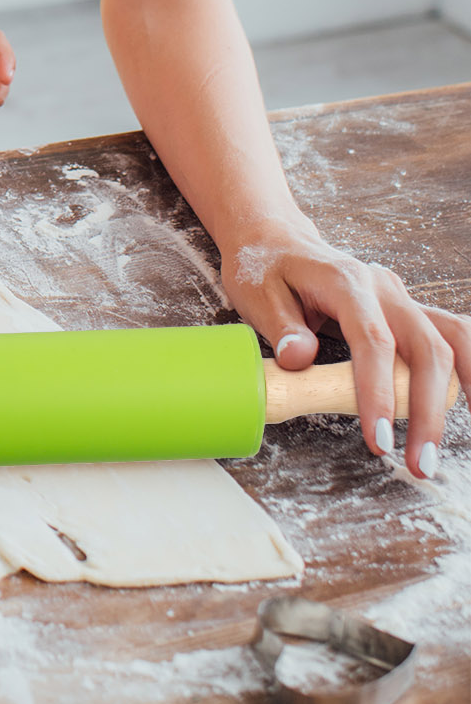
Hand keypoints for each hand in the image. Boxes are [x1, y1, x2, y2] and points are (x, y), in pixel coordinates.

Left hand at [223, 228, 468, 479]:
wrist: (275, 240)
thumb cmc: (262, 268)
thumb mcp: (255, 293)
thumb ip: (281, 327)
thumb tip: (301, 360)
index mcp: (345, 281)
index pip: (374, 341)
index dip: (379, 392)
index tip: (378, 438)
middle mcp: (382, 287)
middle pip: (426, 348)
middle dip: (427, 411)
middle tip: (419, 463)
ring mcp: (400, 297)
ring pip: (452, 340)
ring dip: (460, 391)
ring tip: (447, 441)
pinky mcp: (408, 310)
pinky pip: (452, 335)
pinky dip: (469, 368)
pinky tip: (469, 400)